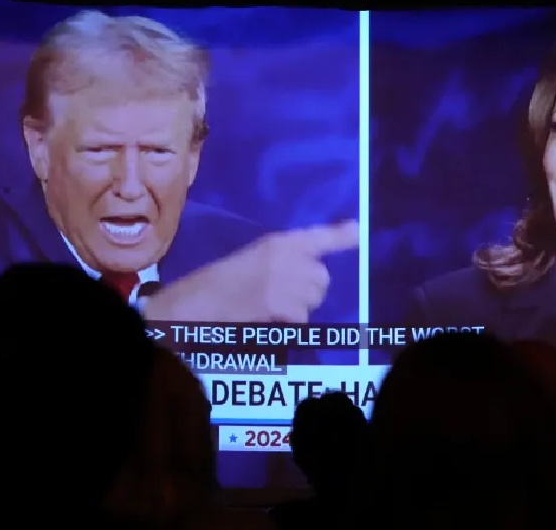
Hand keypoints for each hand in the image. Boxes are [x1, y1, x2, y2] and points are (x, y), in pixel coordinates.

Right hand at [144, 220, 358, 323]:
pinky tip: (270, 319)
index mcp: (277, 242)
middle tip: (286, 297)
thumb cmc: (221, 283)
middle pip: (322, 277)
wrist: (197, 302)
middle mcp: (285, 256)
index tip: (359, 231)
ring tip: (274, 308)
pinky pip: (301, 318)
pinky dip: (290, 324)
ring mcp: (282, 279)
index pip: (317, 237)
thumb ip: (285, 261)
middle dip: (310, 290)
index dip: (340, 236)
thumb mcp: (254, 260)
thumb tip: (317, 274)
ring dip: (301, 308)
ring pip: (313, 299)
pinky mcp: (278, 302)